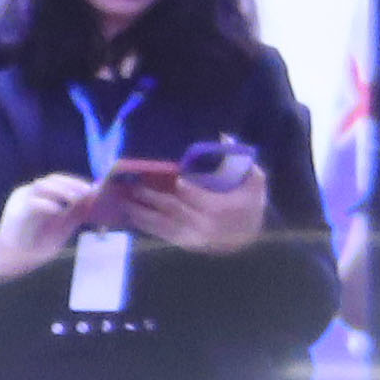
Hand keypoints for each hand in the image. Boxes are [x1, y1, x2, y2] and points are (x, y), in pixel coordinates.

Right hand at [0, 171, 99, 281]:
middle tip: (86, 192)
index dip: (74, 182)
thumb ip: (74, 216)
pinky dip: (46, 205)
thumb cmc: (37, 246)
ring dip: (60, 191)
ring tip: (75, 199)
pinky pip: (32, 204)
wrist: (14, 260)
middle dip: (71, 184)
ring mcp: (21, 201)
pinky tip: (58, 210)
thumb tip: (92, 201)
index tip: (91, 189)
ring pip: (41, 185)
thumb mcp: (62, 230)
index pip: (58, 182)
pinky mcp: (16, 213)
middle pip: (51, 180)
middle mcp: (31, 195)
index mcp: (41, 197)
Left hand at [129, 150, 263, 252]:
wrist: (249, 237)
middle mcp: (204, 225)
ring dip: (142, 213)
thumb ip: (240, 160)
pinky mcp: (185, 243)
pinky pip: (163, 235)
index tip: (161, 175)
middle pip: (173, 209)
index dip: (179, 187)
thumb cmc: (250, 203)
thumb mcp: (255, 181)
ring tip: (124, 200)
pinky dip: (146, 226)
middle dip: (151, 197)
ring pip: (164, 224)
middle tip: (133, 184)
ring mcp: (193, 237)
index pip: (195, 195)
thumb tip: (224, 136)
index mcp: (220, 208)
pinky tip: (132, 216)